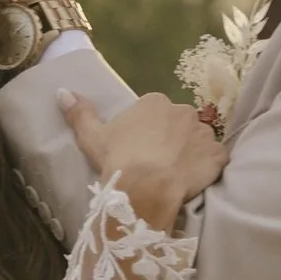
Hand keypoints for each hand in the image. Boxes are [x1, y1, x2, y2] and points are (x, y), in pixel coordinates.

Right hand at [59, 87, 224, 231]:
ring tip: (175, 173)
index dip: (148, 131)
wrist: (145, 188)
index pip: (155, 111)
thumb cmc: (118, 159)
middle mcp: (184, 111)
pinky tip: (194, 180)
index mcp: (155, 102)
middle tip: (157, 162)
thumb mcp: (92, 136)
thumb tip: (62, 92)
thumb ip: (79, 113)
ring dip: (191, 152)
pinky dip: (208, 168)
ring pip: (198, 140)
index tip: (140, 148)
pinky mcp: (217, 156)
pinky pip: (215, 159)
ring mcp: (203, 133)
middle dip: (172, 139)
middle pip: (179, 124)